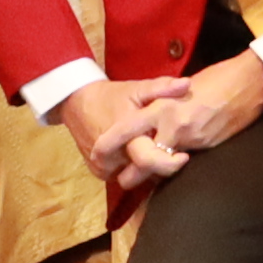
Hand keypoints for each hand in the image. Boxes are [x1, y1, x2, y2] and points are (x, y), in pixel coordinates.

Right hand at [55, 75, 194, 183]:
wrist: (76, 102)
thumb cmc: (111, 96)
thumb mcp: (136, 88)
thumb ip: (162, 88)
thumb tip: (186, 85)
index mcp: (125, 136)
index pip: (149, 160)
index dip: (169, 162)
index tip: (184, 156)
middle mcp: (112, 156)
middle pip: (144, 173)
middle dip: (160, 166)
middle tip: (170, 153)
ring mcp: (103, 166)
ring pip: (134, 177)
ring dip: (146, 169)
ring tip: (153, 151)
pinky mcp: (97, 172)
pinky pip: (121, 177)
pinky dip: (131, 169)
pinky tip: (136, 155)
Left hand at [116, 52, 262, 178]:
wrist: (251, 82)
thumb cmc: (218, 77)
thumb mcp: (182, 87)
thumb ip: (164, 104)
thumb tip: (153, 118)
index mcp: (161, 107)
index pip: (127, 130)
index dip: (109, 145)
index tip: (97, 154)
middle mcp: (172, 126)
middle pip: (141, 160)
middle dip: (130, 176)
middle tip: (123, 180)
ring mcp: (191, 140)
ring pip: (162, 166)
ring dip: (154, 174)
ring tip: (148, 176)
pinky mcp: (208, 148)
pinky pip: (185, 162)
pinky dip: (177, 165)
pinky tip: (177, 163)